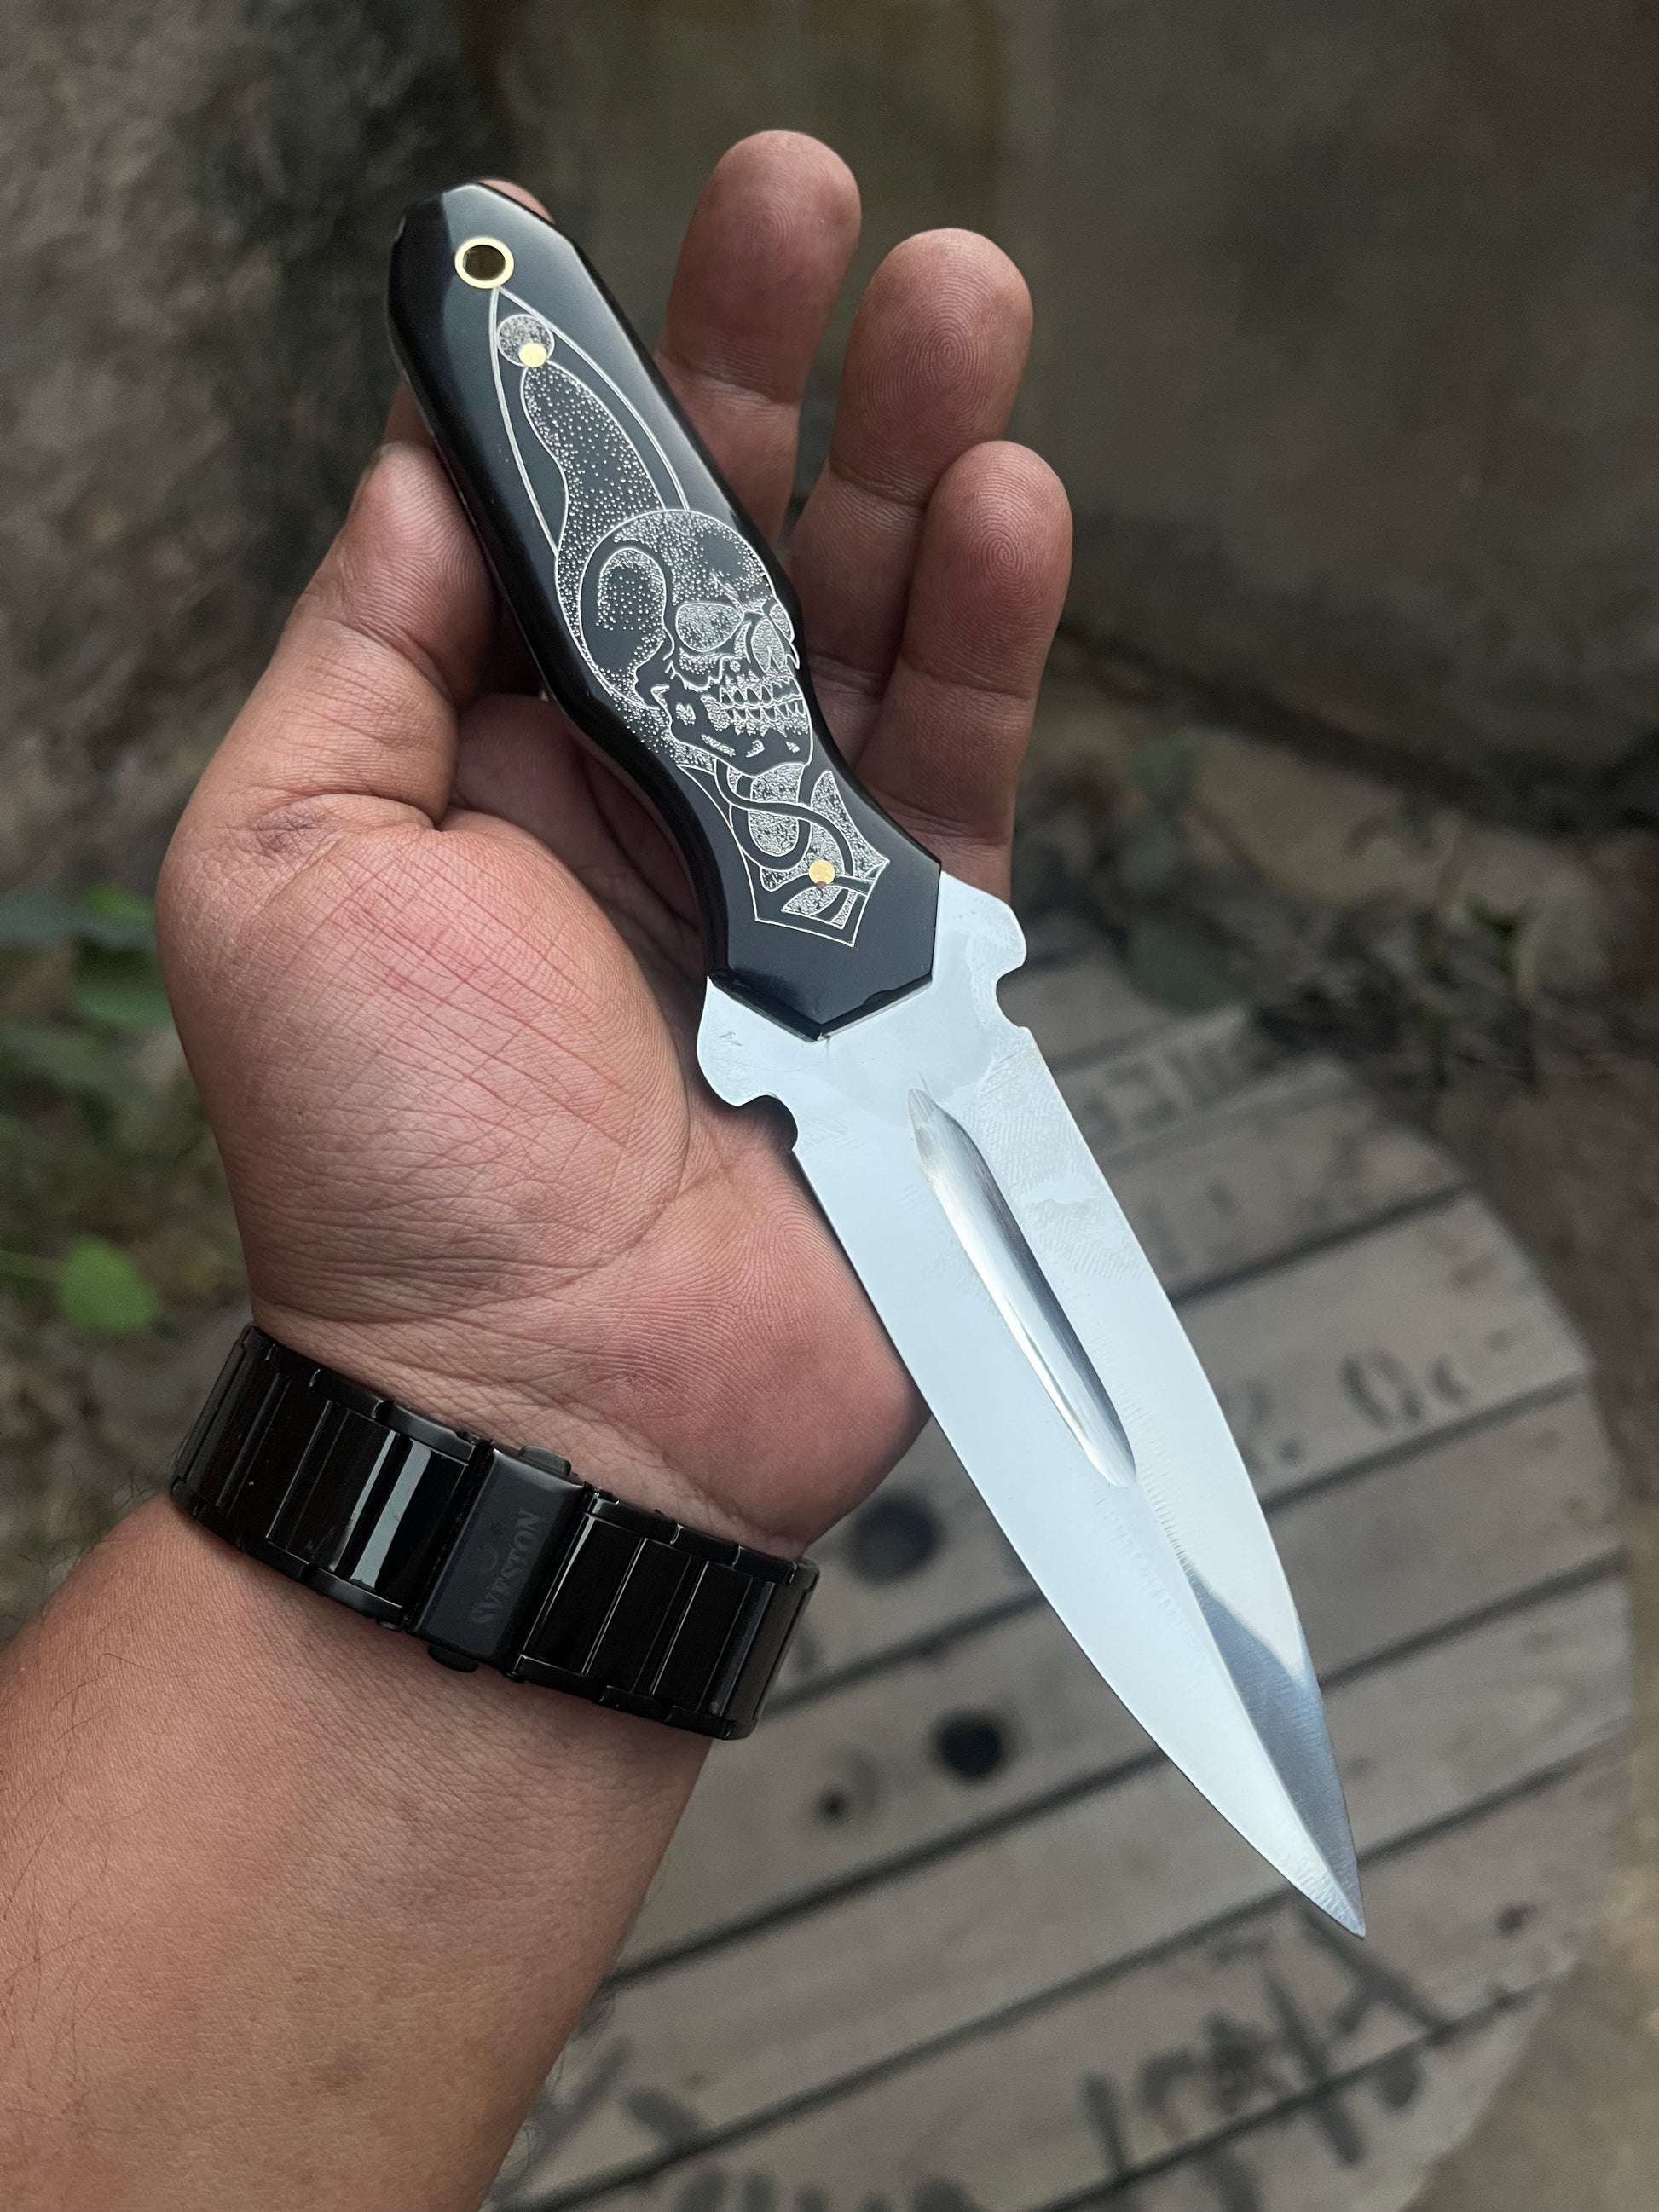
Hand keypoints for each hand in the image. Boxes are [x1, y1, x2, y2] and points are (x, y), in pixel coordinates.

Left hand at [158, 133, 1070, 1551]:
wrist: (546, 1402)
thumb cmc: (388, 1165)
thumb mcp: (282, 869)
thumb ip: (365, 653)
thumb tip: (430, 465)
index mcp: (494, 758)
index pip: (563, 521)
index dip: (594, 377)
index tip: (600, 241)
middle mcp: (652, 790)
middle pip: (737, 537)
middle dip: (783, 371)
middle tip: (828, 210)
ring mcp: (795, 865)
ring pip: (872, 619)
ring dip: (918, 456)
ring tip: (957, 304)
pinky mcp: (918, 949)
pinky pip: (963, 764)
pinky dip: (989, 633)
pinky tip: (1005, 504)